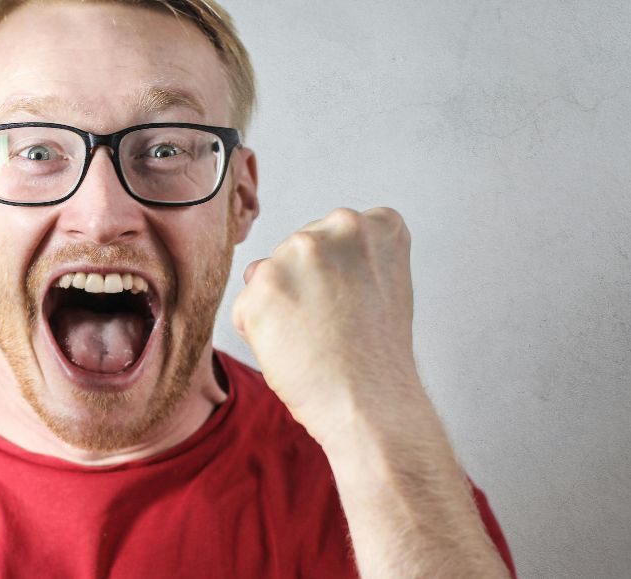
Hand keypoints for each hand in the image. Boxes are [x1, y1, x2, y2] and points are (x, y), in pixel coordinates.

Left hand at [231, 207, 422, 445]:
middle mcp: (338, 226)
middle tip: (332, 327)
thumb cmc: (377, 359)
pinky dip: (258, 334)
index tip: (354, 305)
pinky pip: (244, 309)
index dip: (338, 278)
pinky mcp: (263, 285)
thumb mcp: (386, 286)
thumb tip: (289, 258)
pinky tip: (292, 351)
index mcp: (376, 225)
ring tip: (313, 339)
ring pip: (267, 278)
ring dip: (277, 308)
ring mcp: (298, 253)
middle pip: (296, 253)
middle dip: (303, 288)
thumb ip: (351, 258)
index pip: (334, 236)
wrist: (371, 404)